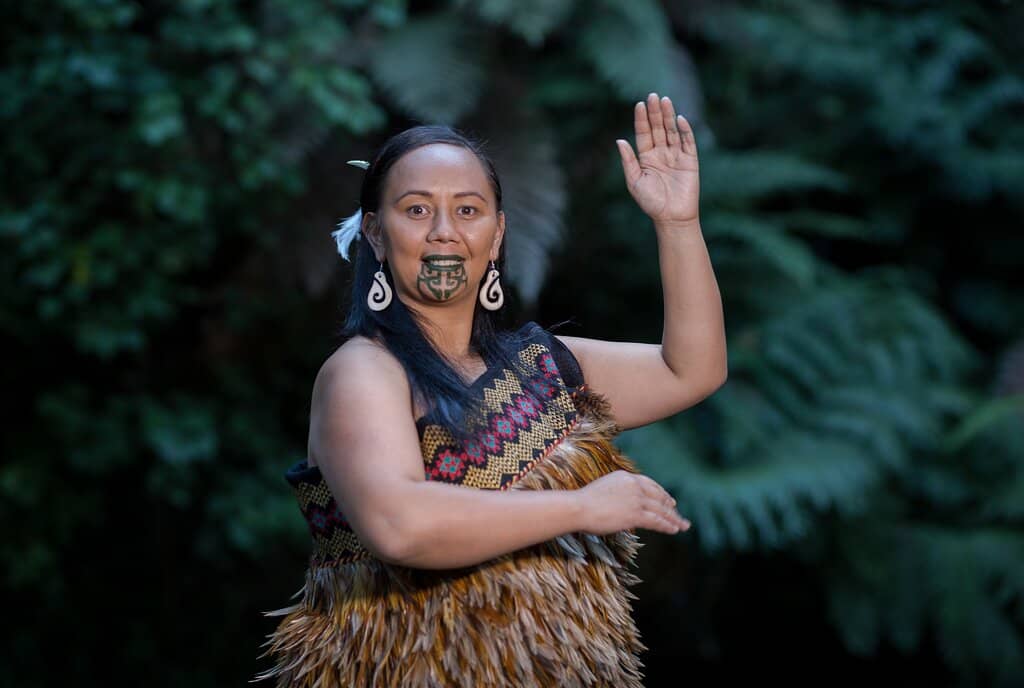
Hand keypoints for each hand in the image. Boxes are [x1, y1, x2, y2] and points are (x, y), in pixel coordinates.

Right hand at [575, 470, 690, 535]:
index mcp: (626, 477)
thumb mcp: (604, 489)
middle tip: (679, 515)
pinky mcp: (636, 514)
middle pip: (658, 496)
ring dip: (673, 518)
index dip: (661, 493)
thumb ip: (618, 493)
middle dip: (670, 507)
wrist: (578, 507)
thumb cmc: (584, 502)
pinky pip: (656, 520)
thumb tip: (624, 503)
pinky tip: (674, 529)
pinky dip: (667, 525)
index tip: (669, 500)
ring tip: (683, 525)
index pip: (650, 484)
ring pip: (661, 510)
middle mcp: (634, 485)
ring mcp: (636, 499)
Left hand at [616, 92, 699, 227]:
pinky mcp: (690, 161)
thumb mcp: (635, 181)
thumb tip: (619, 140)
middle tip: (653, 96)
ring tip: (665, 100)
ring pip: (672, 131)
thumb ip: (628, 161)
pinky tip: (680, 119)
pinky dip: (685, 131)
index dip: (641, 119)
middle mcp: (661, 154)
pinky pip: (687, 143)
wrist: (671, 217)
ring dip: (669, 116)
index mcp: (646, 158)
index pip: (643, 133)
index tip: (640, 104)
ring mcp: (676, 156)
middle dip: (655, 113)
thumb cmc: (651, 202)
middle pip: (658, 128)